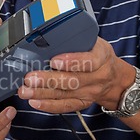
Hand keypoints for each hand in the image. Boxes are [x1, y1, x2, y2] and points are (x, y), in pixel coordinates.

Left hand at [18, 37, 135, 112]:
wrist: (114, 78)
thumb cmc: (98, 55)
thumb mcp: (94, 42)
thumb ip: (75, 40)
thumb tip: (47, 33)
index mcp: (101, 57)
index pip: (88, 61)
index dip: (71, 62)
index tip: (54, 60)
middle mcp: (96, 77)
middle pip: (72, 80)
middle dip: (48, 80)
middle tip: (29, 78)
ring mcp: (89, 92)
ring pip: (65, 94)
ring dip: (42, 93)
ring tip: (25, 90)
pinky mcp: (82, 103)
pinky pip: (65, 106)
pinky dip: (49, 105)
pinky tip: (34, 102)